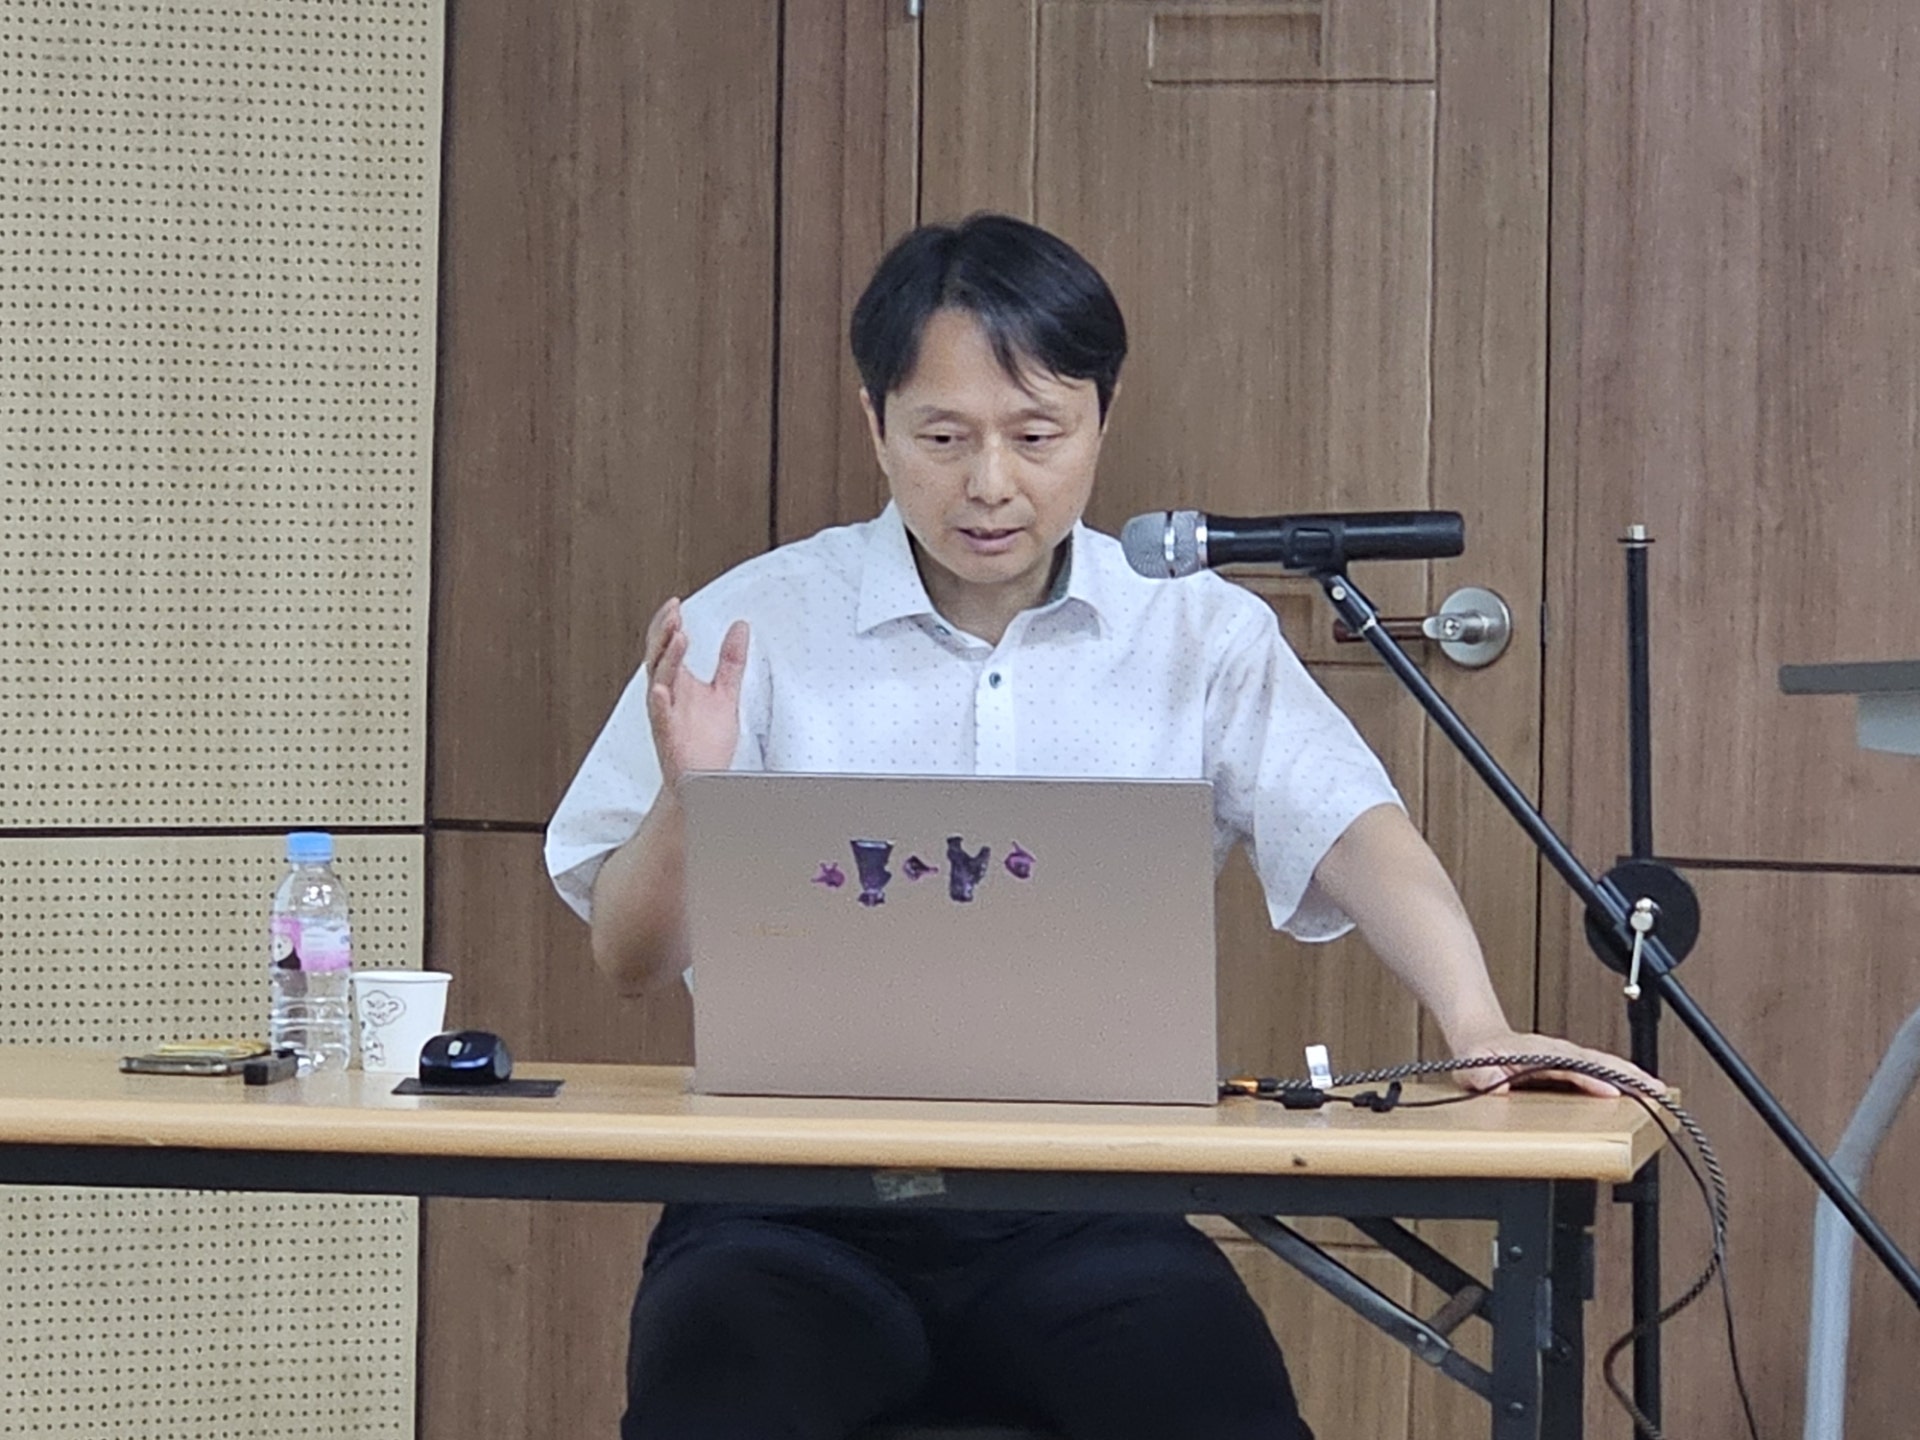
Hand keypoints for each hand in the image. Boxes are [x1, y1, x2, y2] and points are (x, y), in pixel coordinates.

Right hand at [642, 598, 749, 787]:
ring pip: (660, 680)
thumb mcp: (725, 692)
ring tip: (678, 637)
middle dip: (664, 633)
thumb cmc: (706, 741)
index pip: (667, 646)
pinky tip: (660, 690)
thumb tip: (740, 628)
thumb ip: (731, 660)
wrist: (702, 781)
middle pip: (658, 656)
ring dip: (667, 658)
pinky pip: (660, 718)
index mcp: (678, 682)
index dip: (669, 624)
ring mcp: (666, 715)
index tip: (676, 603)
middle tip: (674, 613)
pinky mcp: (668, 736)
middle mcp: (668, 695)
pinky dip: (659, 703)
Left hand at [1449, 1030, 1664, 1099]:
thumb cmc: (1478, 1053)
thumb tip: (1497, 1085)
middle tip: (1658, 1090)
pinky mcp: (1569, 1067)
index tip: (1615, 1090)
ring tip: (1659, 1094)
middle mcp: (1559, 1053)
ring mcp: (1566, 1059)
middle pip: (1600, 1062)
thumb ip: (1482, 1073)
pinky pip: (1600, 1072)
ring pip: (1605, 1066)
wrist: (1478, 1038)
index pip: (1573, 1065)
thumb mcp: (1472, 1063)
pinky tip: (1636, 1093)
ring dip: (1632, 1078)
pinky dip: (1621, 1080)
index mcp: (1541, 1053)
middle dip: (1630, 1075)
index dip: (1594, 1078)